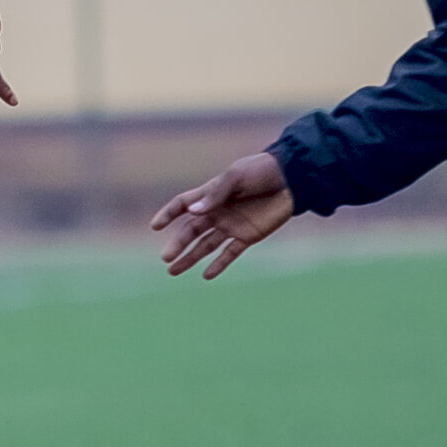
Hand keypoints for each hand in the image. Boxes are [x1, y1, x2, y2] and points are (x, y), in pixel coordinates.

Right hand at [153, 151, 293, 280]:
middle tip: (165, 258)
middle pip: (191, 230)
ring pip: (205, 245)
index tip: (155, 226)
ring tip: (173, 271)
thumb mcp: (237, 177)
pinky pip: (229, 253)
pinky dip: (218, 264)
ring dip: (190, 258)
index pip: (183, 205)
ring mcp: (232, 225)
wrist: (291, 179)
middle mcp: (217, 212)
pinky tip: (206, 275)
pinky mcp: (248, 236)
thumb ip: (216, 195)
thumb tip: (194, 212)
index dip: (168, 214)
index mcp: (211, 194)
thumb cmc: (260, 171)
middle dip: (177, 244)